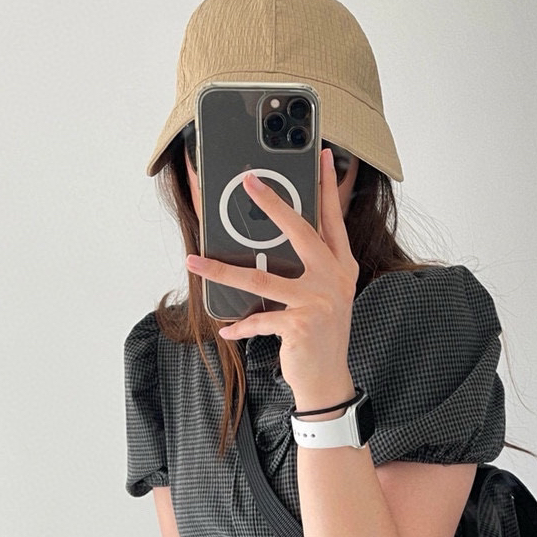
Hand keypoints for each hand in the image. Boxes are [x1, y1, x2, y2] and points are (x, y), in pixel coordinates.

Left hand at [185, 148, 358, 406]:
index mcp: (342, 267)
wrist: (328, 380)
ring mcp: (317, 301)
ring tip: (194, 261)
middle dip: (272, 204)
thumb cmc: (321, 334)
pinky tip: (226, 329)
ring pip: (261, 278)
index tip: (319, 156)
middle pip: (299, 232)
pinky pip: (258, 319)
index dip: (326, 187)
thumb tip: (272, 241)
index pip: (332, 220)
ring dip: (221, 271)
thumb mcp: (325, 295)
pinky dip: (239, 325)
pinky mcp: (299, 324)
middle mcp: (333, 279)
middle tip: (248, 181)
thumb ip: (310, 267)